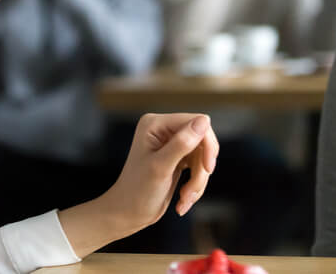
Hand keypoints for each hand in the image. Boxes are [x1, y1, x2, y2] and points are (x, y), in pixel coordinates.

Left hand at [58, 113, 218, 257]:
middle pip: (202, 139)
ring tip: (185, 198)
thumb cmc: (137, 192)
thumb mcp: (160, 167)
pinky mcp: (177, 157)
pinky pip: (198, 166)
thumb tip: (204, 121)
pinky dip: (195, 184)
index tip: (208, 168)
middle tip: (194, 189)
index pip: (195, 121)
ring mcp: (171, 143)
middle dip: (202, 166)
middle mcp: (164, 129)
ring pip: (202, 155)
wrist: (128, 214)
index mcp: (155, 124)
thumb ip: (182, 143)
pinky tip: (183, 199)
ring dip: (198, 180)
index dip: (206, 143)